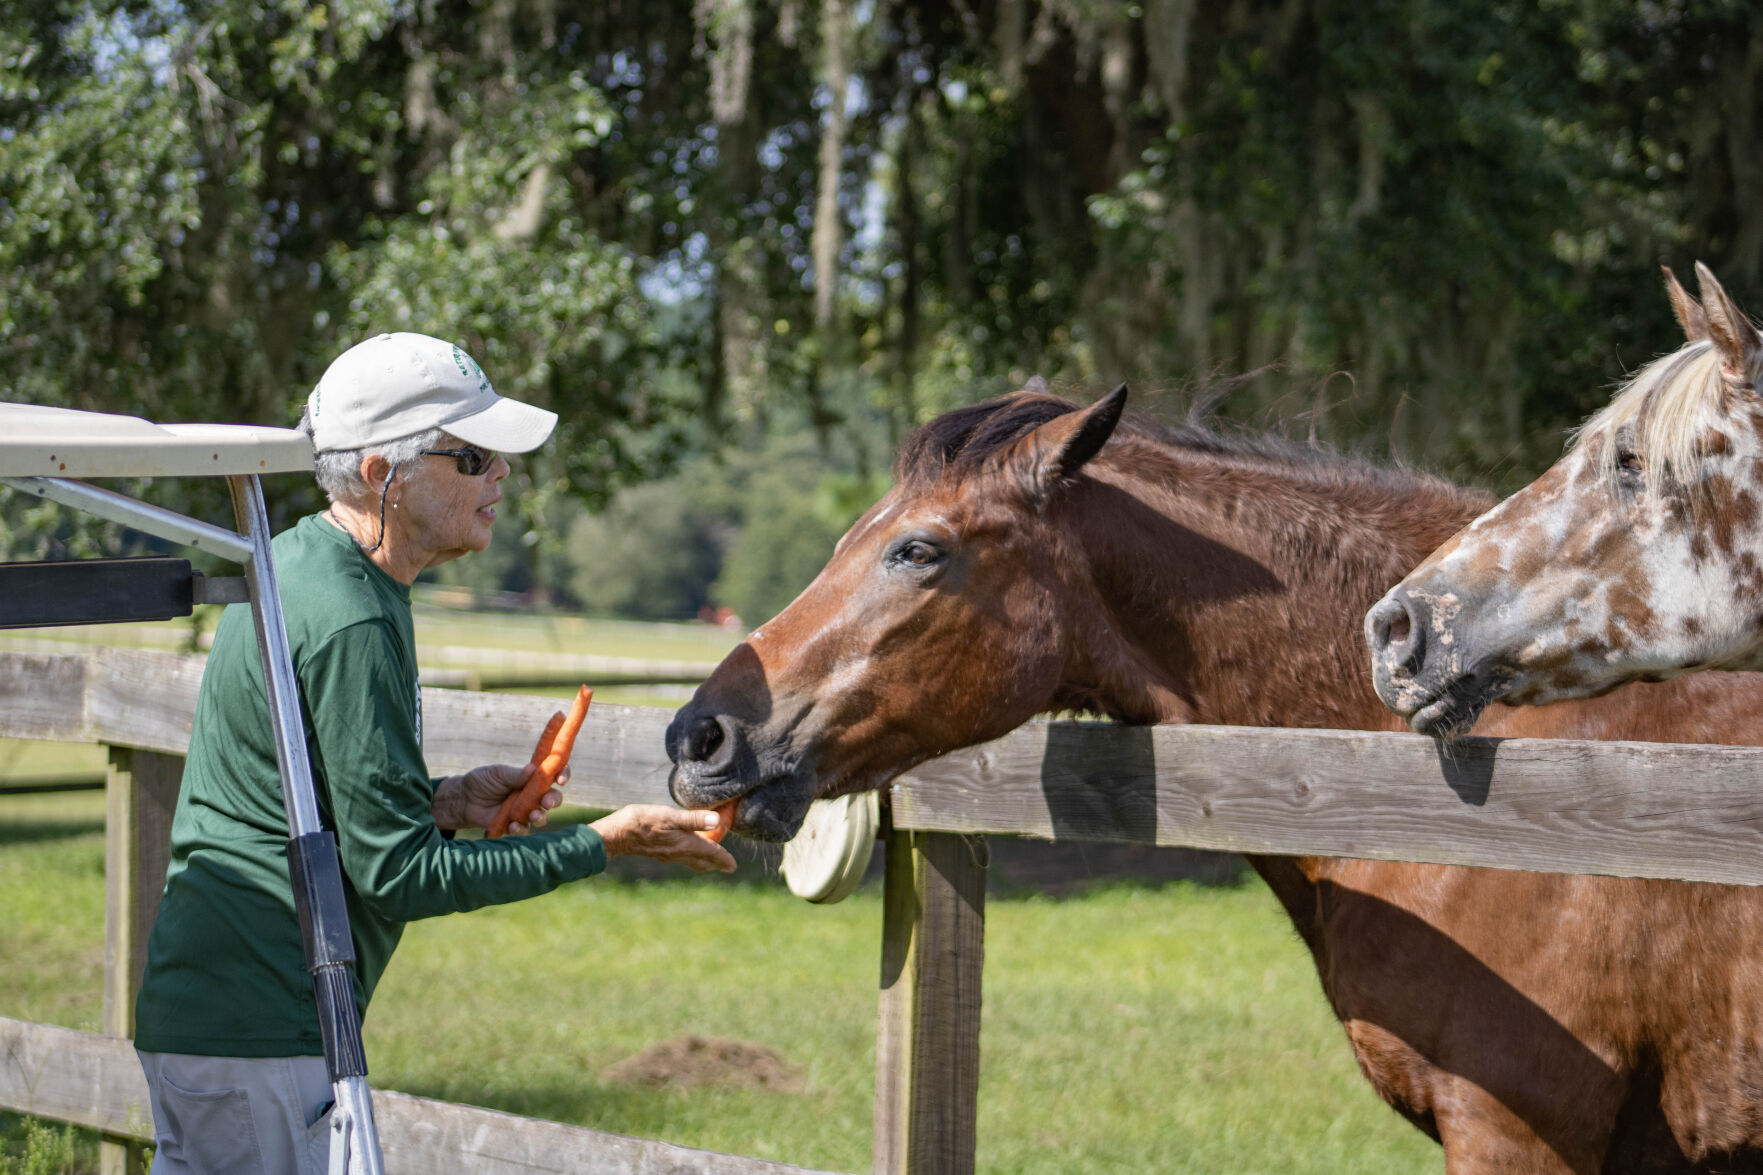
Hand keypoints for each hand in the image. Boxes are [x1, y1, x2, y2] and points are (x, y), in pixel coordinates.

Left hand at [433, 764, 569, 832]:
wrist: (464, 800)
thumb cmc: (482, 782)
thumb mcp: (498, 774)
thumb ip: (515, 775)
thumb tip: (534, 769)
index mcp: (531, 779)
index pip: (553, 775)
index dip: (562, 775)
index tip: (561, 779)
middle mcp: (532, 795)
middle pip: (552, 798)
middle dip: (554, 800)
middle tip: (547, 802)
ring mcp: (524, 811)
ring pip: (542, 816)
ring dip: (541, 817)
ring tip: (533, 815)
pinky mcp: (514, 825)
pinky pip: (524, 829)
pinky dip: (520, 828)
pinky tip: (513, 824)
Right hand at [589, 805, 737, 873]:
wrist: (616, 835)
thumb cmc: (642, 822)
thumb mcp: (670, 816)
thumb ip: (694, 819)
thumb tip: (717, 821)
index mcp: (685, 845)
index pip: (711, 853)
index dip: (724, 858)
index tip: (733, 866)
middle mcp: (679, 853)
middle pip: (703, 861)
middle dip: (716, 863)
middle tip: (727, 865)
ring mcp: (668, 855)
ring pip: (692, 861)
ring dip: (704, 860)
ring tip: (712, 858)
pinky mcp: (659, 852)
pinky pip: (682, 857)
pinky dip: (692, 855)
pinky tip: (688, 849)